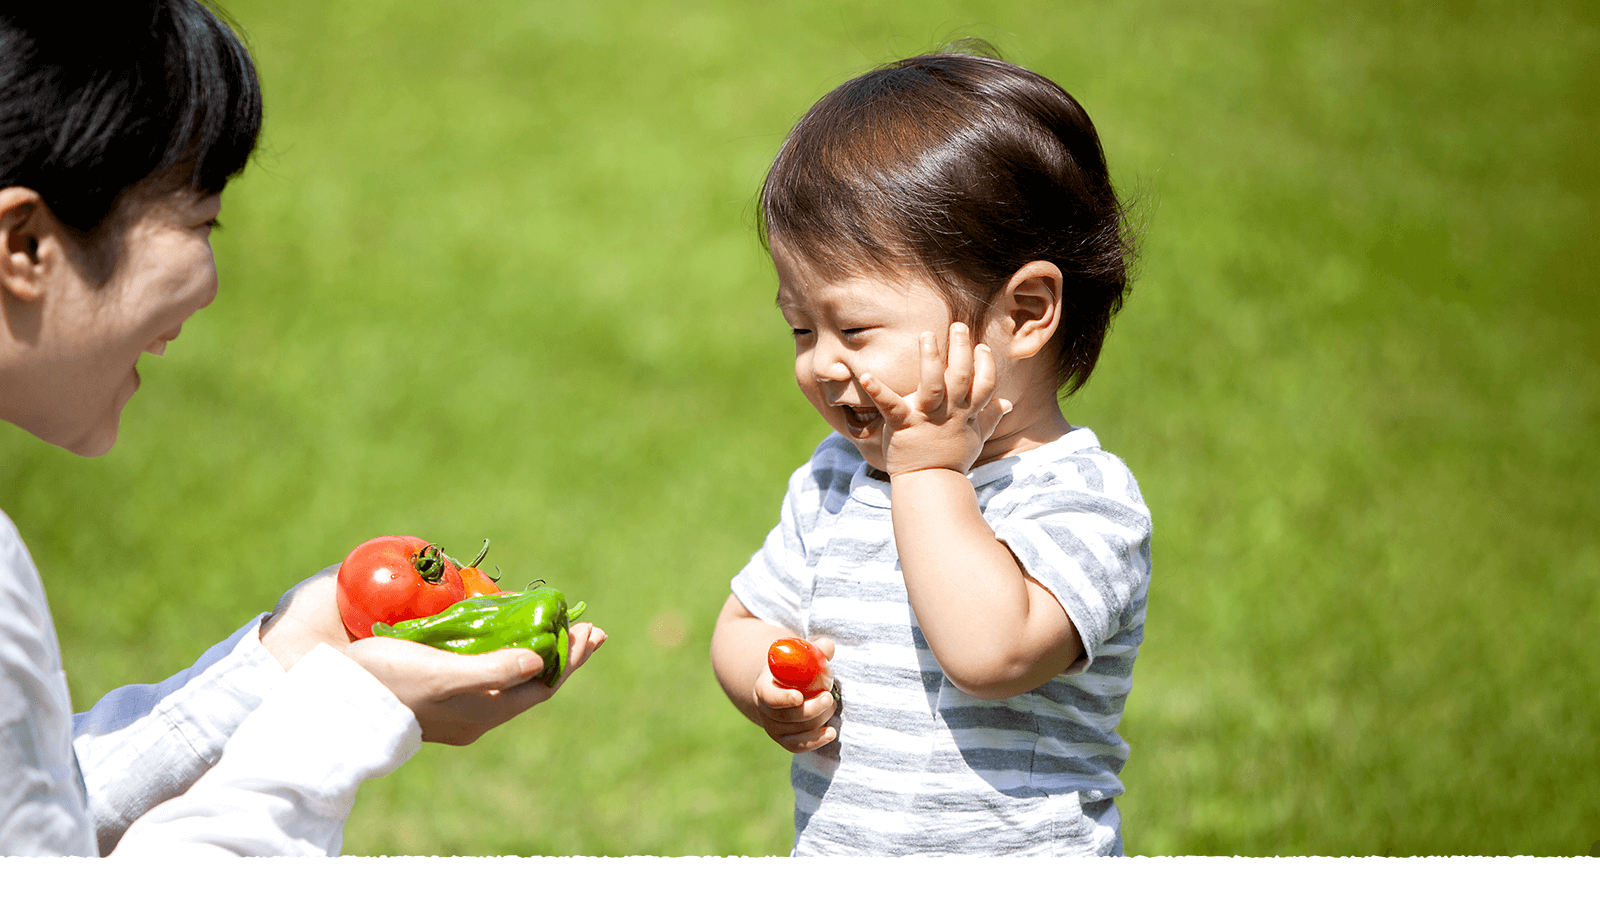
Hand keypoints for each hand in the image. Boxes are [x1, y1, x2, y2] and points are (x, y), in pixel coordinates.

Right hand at [259, 563, 607, 744]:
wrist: (332, 701)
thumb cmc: (388, 683)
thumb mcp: (443, 674)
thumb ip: (493, 669)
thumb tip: (539, 659)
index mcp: (482, 713)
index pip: (542, 686)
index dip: (569, 659)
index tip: (592, 631)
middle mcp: (475, 713)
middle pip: (531, 682)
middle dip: (560, 653)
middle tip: (586, 626)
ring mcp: (455, 704)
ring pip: (508, 675)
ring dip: (532, 648)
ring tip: (552, 624)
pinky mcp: (436, 690)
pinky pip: (483, 668)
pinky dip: (501, 647)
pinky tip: (501, 628)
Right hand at [753, 636, 837, 752]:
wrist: (785, 688)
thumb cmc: (794, 670)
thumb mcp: (801, 656)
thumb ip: (815, 650)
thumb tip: (827, 647)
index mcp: (764, 687)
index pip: (769, 697)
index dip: (782, 699)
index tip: (799, 697)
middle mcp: (765, 710)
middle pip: (787, 717)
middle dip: (811, 709)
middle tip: (828, 697)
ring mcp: (773, 728)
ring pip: (798, 730)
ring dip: (819, 719)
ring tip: (831, 704)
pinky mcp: (785, 740)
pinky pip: (799, 746)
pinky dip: (816, 741)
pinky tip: (831, 732)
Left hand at [858, 322, 1011, 475]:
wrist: (930, 484)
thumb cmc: (952, 459)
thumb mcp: (976, 438)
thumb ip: (990, 417)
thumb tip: (1007, 404)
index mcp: (966, 414)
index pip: (985, 384)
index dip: (986, 365)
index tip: (982, 347)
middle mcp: (949, 413)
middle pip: (960, 377)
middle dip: (960, 350)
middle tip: (957, 326)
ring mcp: (926, 418)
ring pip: (932, 385)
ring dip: (929, 359)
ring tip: (926, 336)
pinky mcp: (902, 425)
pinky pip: (890, 406)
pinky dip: (878, 390)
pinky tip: (866, 376)